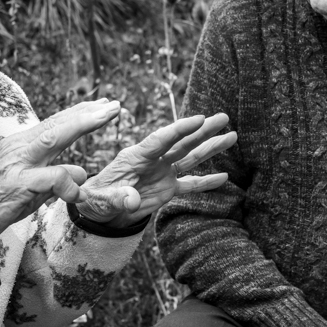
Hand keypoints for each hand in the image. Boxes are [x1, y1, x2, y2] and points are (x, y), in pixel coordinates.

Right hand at [0, 99, 120, 240]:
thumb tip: (82, 172)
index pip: (54, 123)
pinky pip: (52, 178)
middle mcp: (19, 147)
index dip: (79, 113)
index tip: (102, 105)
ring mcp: (17, 163)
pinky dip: (69, 184)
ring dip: (81, 125)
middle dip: (88, 112)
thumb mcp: (33, 188)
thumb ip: (57, 176)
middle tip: (113, 104)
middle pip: (57, 123)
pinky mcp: (18, 184)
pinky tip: (78, 194)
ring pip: (53, 136)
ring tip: (105, 117)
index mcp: (21, 145)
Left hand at [74, 113, 236, 227]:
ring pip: (190, 158)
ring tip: (232, 136)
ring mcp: (162, 173)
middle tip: (224, 117)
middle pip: (181, 142)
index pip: (161, 139)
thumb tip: (133, 200)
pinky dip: (206, 182)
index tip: (199, 118)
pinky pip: (190, 184)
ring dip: (210, 148)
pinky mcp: (167, 189)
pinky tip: (224, 177)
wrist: (98, 209)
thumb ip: (117, 198)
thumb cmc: (94, 199)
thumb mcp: (101, 199)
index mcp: (136, 156)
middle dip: (203, 130)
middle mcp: (153, 161)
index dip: (180, 128)